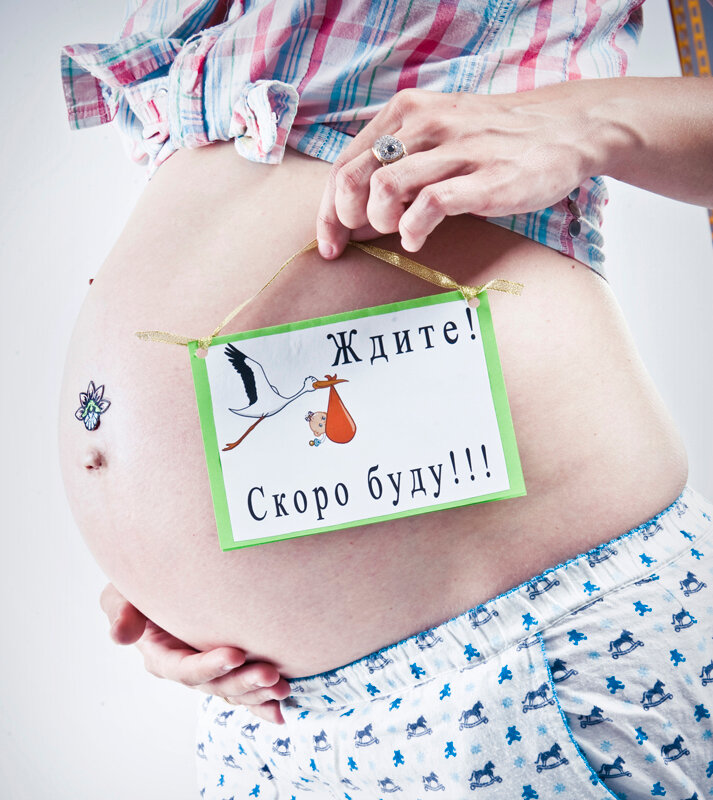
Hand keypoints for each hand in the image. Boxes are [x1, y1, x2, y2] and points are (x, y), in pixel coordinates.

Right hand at [100, 584, 289, 723]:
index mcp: (161, 655)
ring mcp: (208, 670)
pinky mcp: (227, 667)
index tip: (236, 655)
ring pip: (233, 690)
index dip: (209, 665)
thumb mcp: (122, 593)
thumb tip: (121, 635)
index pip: (185, 668)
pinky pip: (244, 691)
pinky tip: (279, 710)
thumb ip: (121, 611)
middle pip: (215, 684)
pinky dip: (261, 703)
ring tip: (282, 689)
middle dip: (243, 682)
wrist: (166, 579)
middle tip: (270, 675)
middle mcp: (186, 668)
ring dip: (257, 693)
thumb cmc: (143, 586)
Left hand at [317, 83, 596, 256]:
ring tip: (398, 231)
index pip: (344, 164)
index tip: (329, 242)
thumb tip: (352, 216)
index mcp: (406, 112)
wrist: (564, 129)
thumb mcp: (437, 137)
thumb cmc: (493, 140)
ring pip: (384, 188)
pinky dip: (412, 230)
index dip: (327, 210)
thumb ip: (395, 166)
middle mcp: (424, 124)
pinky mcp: (483, 177)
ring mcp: (455, 149)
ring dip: (379, 223)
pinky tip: (417, 238)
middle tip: (360, 239)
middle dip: (344, 219)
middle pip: (353, 177)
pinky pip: (428, 205)